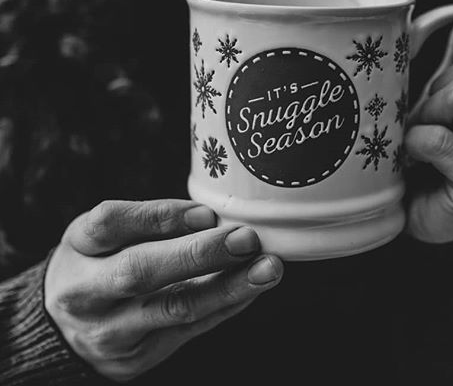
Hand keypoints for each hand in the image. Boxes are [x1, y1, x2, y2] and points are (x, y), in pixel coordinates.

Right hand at [44, 199, 282, 381]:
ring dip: (227, 287)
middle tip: (246, 239)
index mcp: (78, 247)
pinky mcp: (136, 357)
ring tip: (267, 268)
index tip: (206, 213)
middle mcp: (85, 293)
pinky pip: (190, 329)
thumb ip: (152, 221)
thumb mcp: (110, 231)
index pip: (111, 223)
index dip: (160, 216)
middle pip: (140, 271)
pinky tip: (253, 286)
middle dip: (199, 254)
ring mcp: (110, 332)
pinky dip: (226, 305)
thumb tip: (211, 217)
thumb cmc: (101, 261)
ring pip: (174, 307)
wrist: (68, 327)